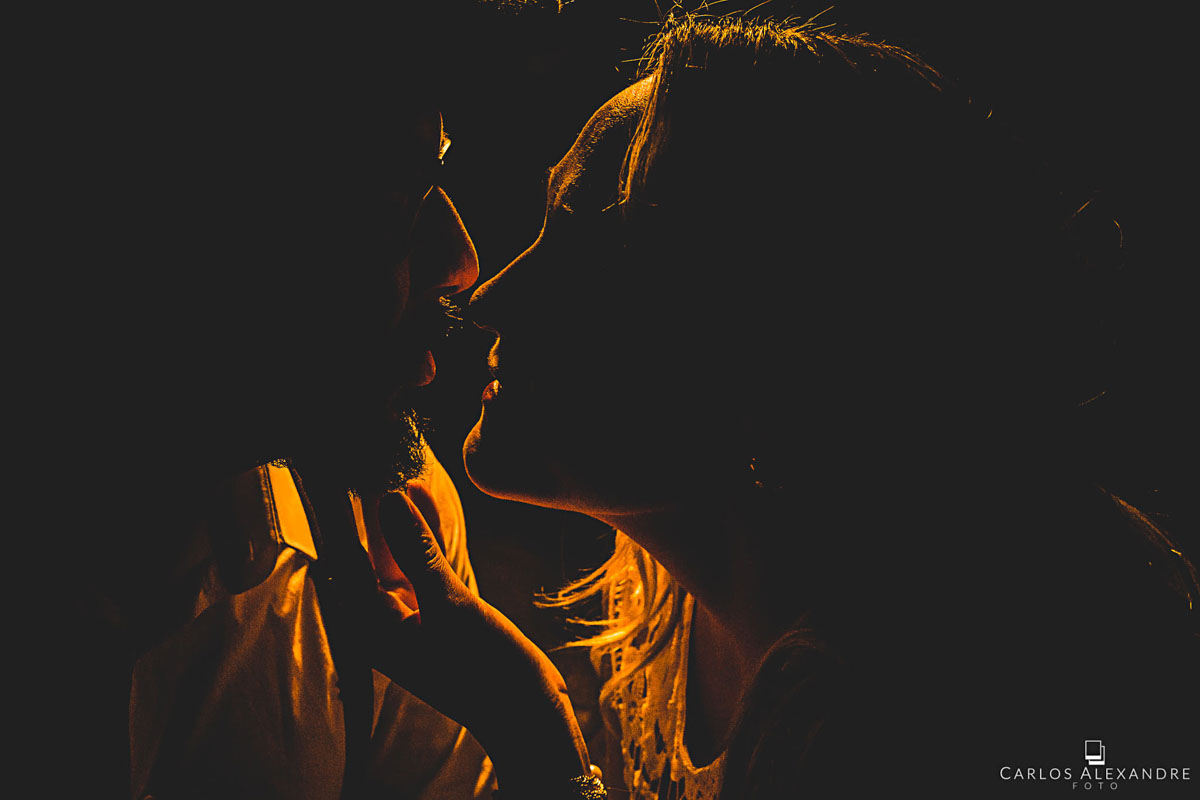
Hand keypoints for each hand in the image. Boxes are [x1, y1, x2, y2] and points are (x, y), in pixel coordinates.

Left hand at [357, 482, 590, 791]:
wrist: (529, 713)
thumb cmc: (483, 669)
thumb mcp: (449, 604)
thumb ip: (417, 550)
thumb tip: (388, 499)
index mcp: (372, 631)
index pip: (350, 565)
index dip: (351, 522)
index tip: (354, 481)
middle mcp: (387, 627)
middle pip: (375, 562)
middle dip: (382, 520)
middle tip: (384, 470)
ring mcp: (416, 624)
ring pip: (405, 563)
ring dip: (409, 526)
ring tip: (412, 480)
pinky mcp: (443, 619)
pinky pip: (428, 572)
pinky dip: (430, 543)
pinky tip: (430, 509)